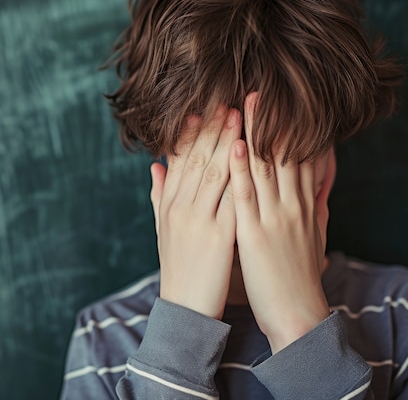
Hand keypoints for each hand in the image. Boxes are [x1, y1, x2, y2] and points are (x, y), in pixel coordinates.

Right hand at [150, 106, 241, 318]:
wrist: (185, 308)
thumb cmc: (178, 267)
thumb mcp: (163, 230)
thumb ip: (159, 195)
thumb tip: (154, 166)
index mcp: (168, 204)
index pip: (177, 160)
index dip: (189, 132)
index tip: (201, 108)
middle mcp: (180, 208)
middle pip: (196, 159)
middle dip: (211, 128)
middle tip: (226, 99)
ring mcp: (198, 221)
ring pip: (214, 171)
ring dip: (227, 140)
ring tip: (240, 115)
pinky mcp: (219, 236)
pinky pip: (233, 199)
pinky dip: (243, 174)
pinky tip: (253, 155)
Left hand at [229, 93, 329, 352]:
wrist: (296, 311)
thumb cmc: (299, 272)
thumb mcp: (314, 230)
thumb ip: (314, 199)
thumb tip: (319, 175)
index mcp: (303, 203)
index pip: (297, 155)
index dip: (288, 126)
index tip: (279, 99)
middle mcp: (292, 204)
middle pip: (282, 152)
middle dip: (271, 119)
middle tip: (260, 87)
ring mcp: (274, 216)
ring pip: (265, 165)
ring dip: (255, 131)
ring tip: (246, 101)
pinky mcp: (256, 233)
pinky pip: (247, 194)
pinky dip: (242, 166)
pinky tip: (236, 142)